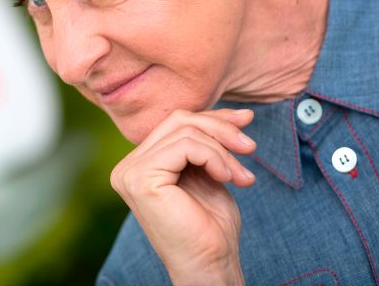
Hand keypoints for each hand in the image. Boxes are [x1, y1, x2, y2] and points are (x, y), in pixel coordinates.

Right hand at [110, 108, 255, 285]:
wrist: (210, 266)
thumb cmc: (210, 226)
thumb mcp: (210, 172)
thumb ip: (209, 142)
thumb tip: (238, 113)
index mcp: (139, 164)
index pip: (175, 123)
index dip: (213, 118)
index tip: (246, 122)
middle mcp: (127, 166)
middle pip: (178, 120)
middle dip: (220, 127)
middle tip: (250, 147)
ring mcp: (130, 172)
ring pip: (184, 131)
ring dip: (223, 149)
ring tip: (242, 175)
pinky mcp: (141, 178)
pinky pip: (184, 146)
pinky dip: (214, 156)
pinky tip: (227, 177)